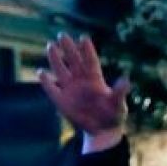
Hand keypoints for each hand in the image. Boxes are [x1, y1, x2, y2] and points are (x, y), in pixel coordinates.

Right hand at [36, 33, 129, 148]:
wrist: (102, 130)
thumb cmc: (113, 115)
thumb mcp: (118, 104)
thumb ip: (119, 92)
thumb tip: (126, 80)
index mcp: (96, 79)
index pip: (90, 61)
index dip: (87, 50)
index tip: (83, 38)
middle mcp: (82, 81)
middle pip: (74, 61)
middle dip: (69, 48)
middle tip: (62, 35)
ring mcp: (71, 90)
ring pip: (61, 71)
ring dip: (55, 59)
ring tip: (50, 46)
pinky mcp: (62, 101)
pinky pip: (52, 89)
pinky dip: (46, 82)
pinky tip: (40, 72)